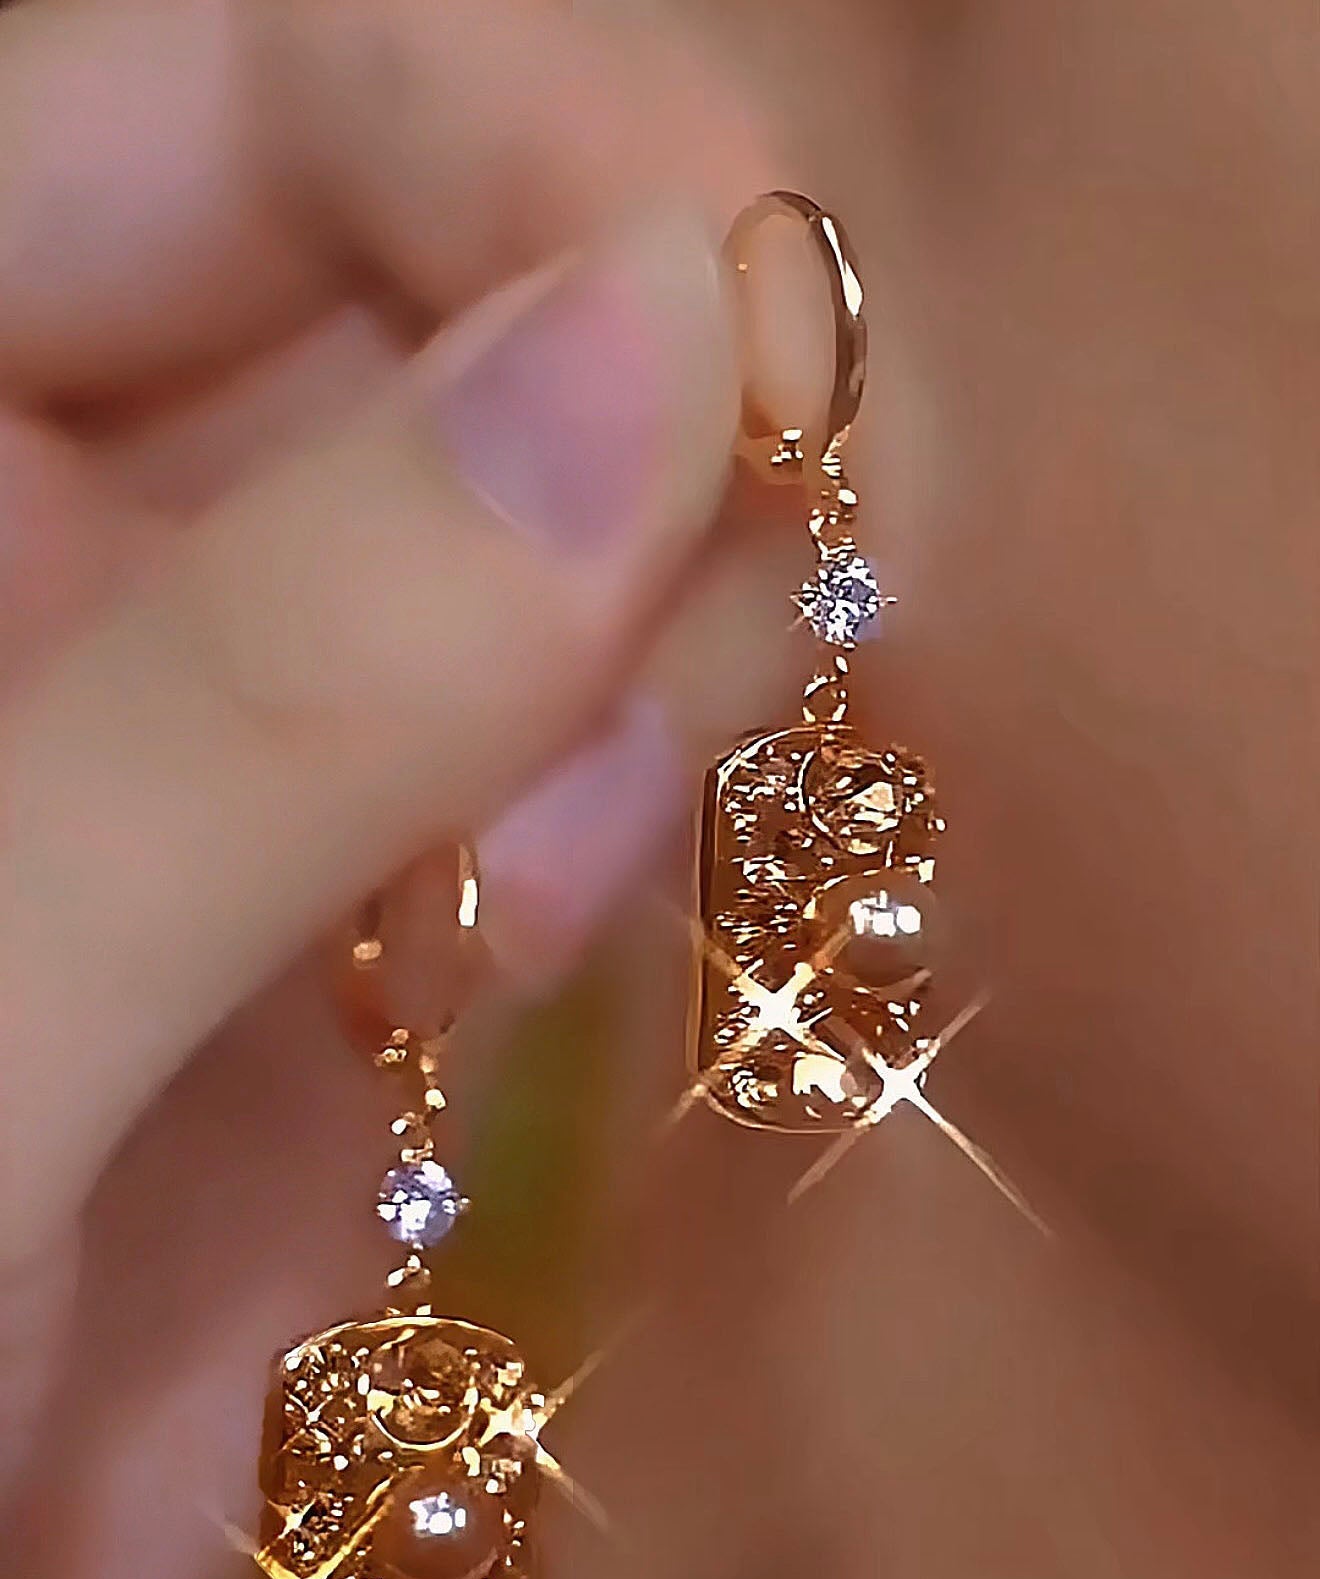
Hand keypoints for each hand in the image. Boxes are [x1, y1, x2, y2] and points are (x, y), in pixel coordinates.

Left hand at [0, 5, 774, 1578]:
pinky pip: (579, 741)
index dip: (530, 146)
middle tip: (671, 676)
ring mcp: (245, 721)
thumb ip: (278, 680)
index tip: (741, 345)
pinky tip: (584, 906)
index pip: (257, 88)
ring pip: (562, 523)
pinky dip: (646, 785)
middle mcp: (73, 528)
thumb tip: (663, 351)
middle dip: (639, 418)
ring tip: (575, 862)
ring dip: (658, 630)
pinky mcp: (373, 905)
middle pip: (456, 284)